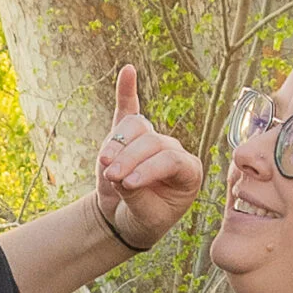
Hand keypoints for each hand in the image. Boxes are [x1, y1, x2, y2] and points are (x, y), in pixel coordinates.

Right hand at [94, 64, 203, 250]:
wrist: (126, 220)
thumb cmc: (143, 220)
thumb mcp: (145, 217)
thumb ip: (136, 195)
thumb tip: (117, 174)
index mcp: (188, 171)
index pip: (170, 159)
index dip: (148, 169)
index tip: (127, 184)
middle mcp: (172, 150)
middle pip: (152, 141)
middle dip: (130, 159)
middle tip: (112, 178)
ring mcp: (151, 140)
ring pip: (137, 128)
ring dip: (118, 143)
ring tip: (104, 163)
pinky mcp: (128, 136)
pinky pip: (128, 110)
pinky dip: (126, 92)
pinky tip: (128, 71)